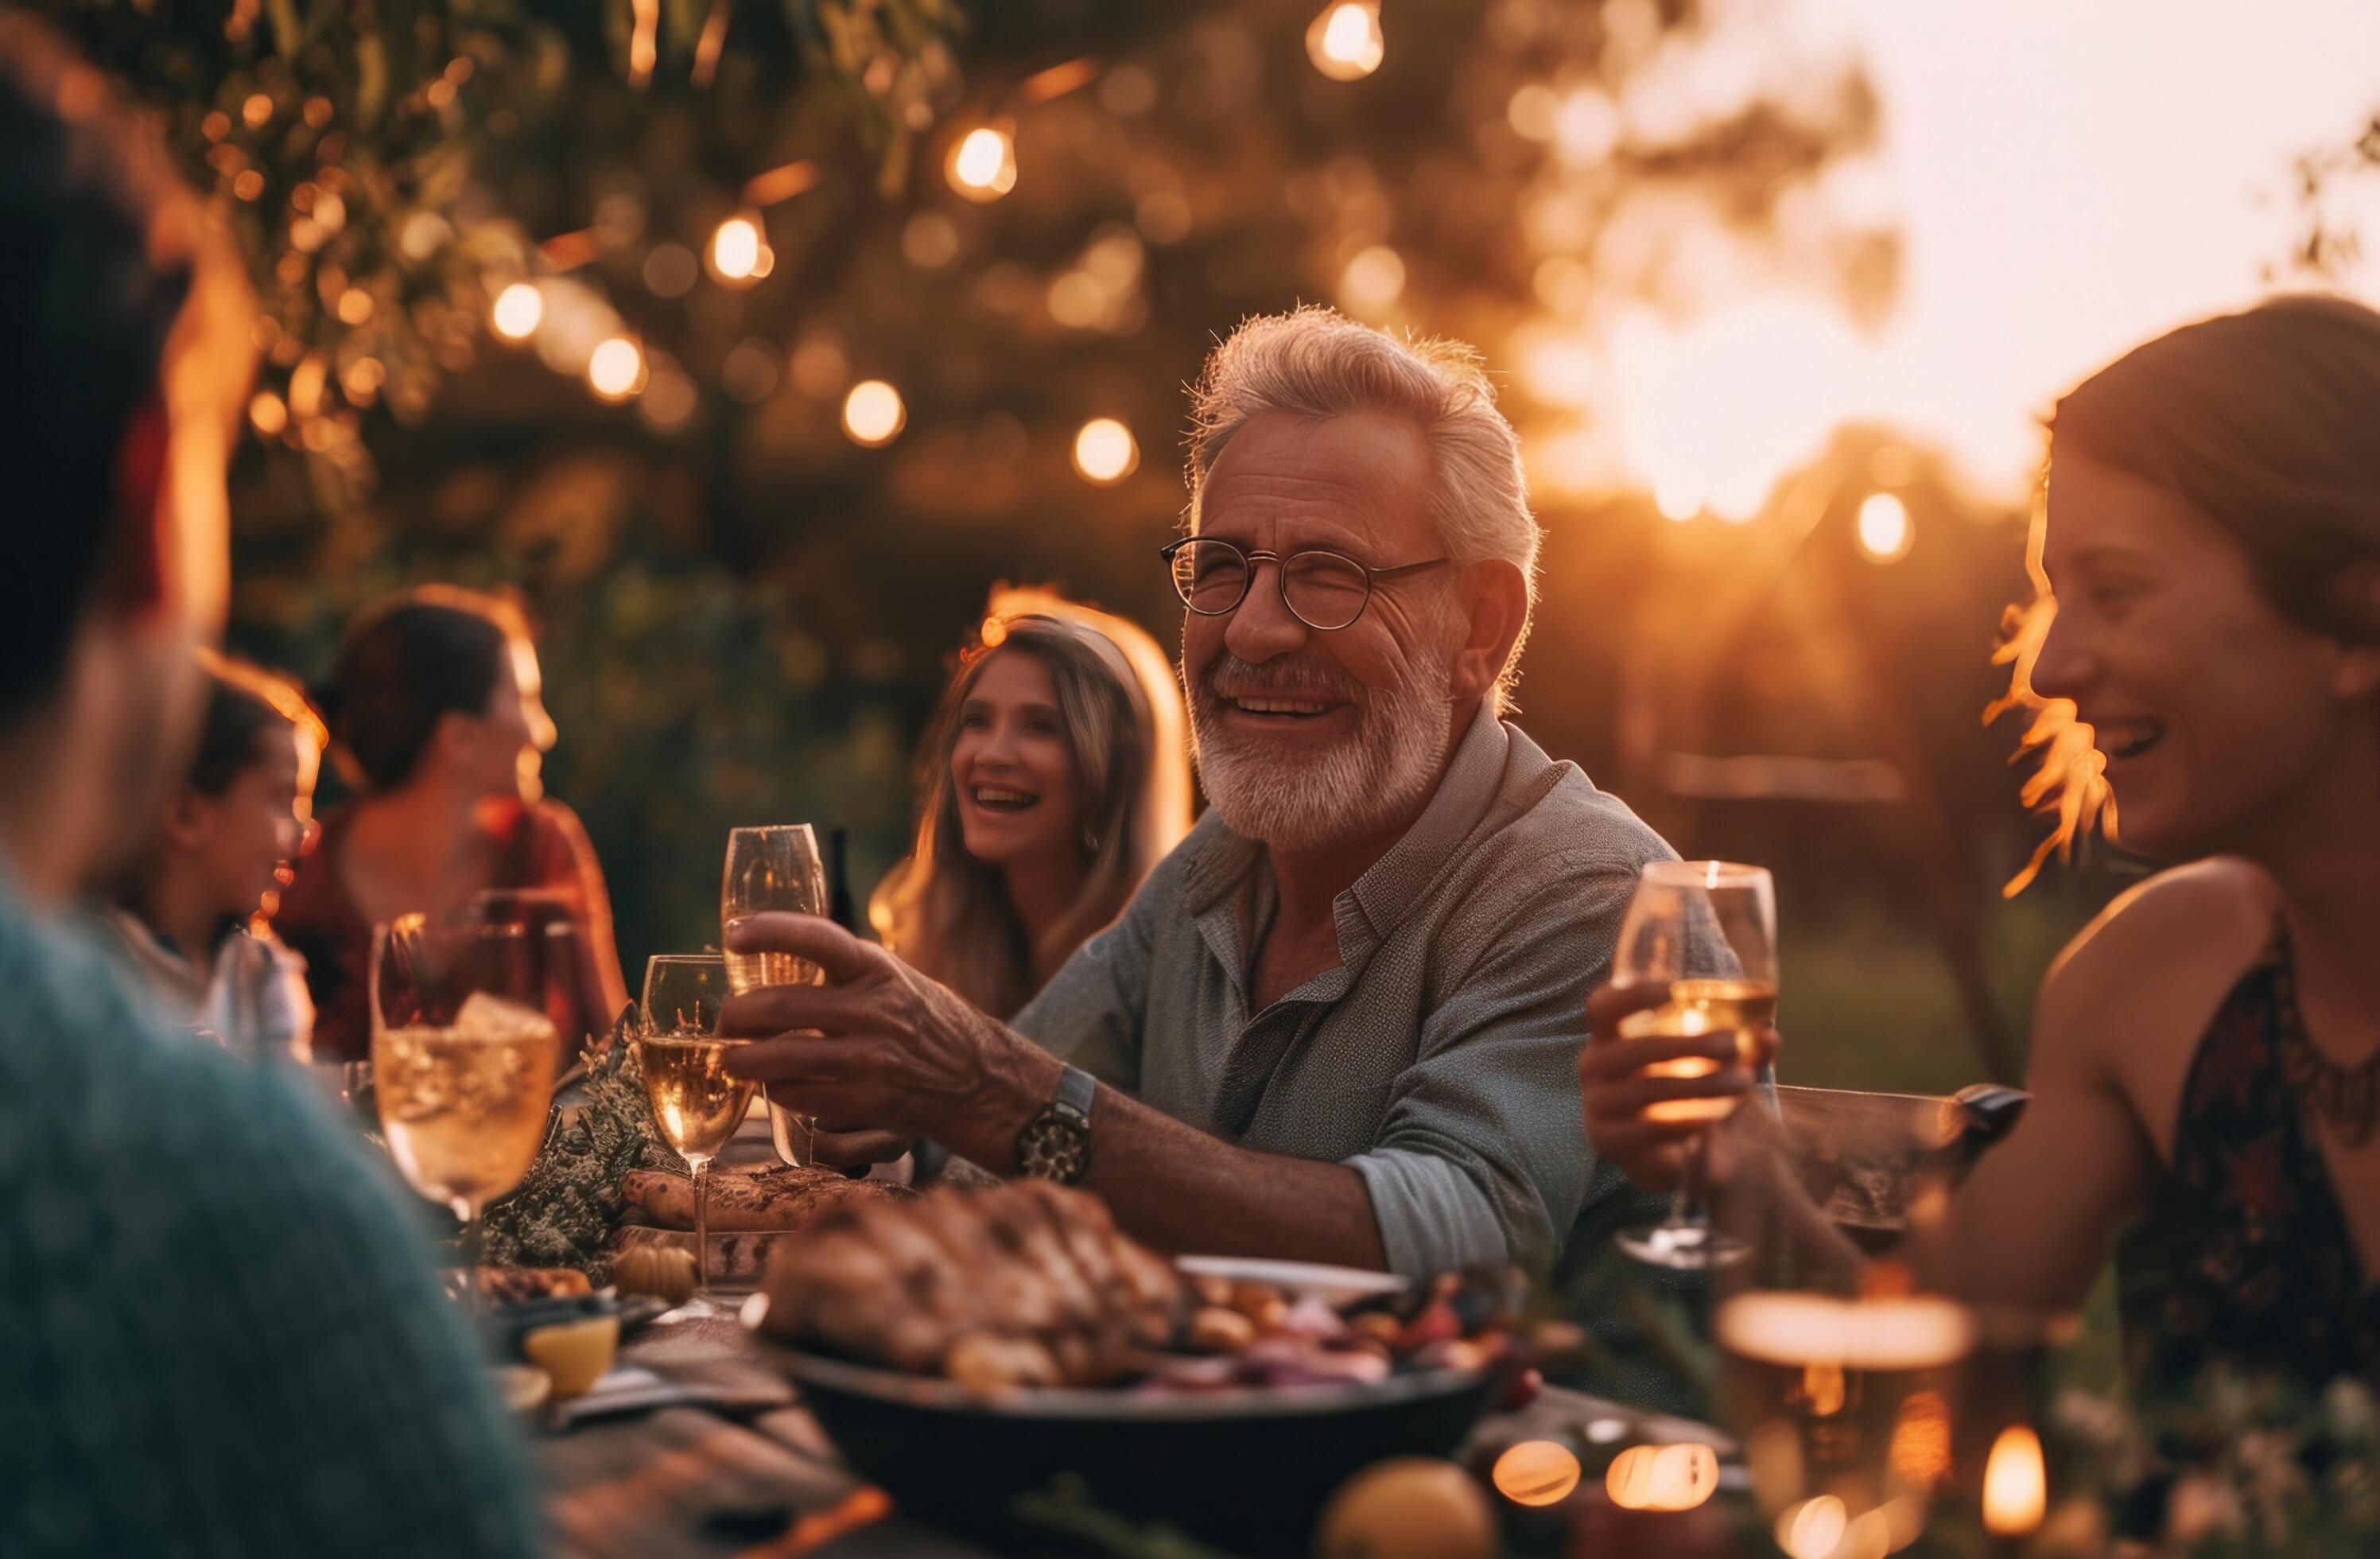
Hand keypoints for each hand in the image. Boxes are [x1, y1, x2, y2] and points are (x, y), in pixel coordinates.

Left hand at [718, 913, 1059, 1162]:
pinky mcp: (866, 1102)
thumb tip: (776, 961)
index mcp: (879, 971)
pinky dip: (778, 1091)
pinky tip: (778, 1086)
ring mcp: (869, 1059)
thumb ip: (847, 973)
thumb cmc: (931, 1024)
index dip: (770, 931)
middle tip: (724, 1021)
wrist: (982, 1081)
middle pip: (778, 1007)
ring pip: (777, 1059)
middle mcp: (874, 1010)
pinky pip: (797, 1096)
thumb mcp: (897, 980)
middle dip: (735, 1017)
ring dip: (742, 1061)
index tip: (732, 935)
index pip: (817, 939)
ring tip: (733, 1060)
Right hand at [1579, 981, 1777, 1191]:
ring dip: (1700, 1085)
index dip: (1634, 995)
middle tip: (1732, 1045)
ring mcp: (1596, 1104)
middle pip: (1635, 1049)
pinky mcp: (1608, 1139)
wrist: (1654, 1149)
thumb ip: (1734, 1049)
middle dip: (1689, 1045)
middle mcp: (1593, 1065)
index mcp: (1607, 1036)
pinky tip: (1716, 1120)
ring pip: (1647, 1090)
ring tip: (1742, 1084)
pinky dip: (1686, 1123)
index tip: (1675, 988)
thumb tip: (1771, 1037)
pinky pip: (1649, 1129)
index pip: (1603, 1006)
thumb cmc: (1676, 1089)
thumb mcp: (1698, 1063)